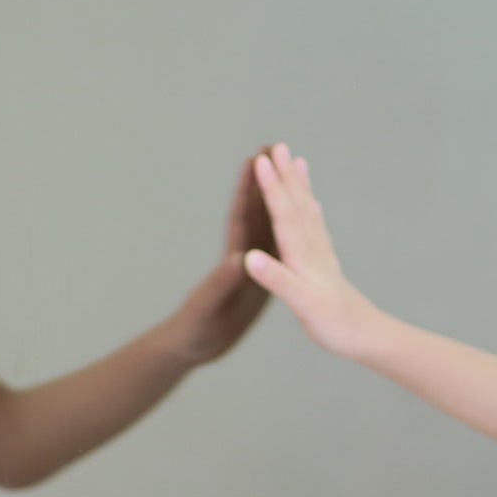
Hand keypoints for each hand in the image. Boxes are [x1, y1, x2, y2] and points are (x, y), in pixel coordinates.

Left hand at [159, 151, 275, 365]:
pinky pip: (278, 250)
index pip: (240, 216)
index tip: (257, 157)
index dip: (247, 188)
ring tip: (294, 174)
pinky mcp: (260, 281)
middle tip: (279, 148)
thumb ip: (222, 284)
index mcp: (230, 259)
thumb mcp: (208, 308)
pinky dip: (289, 235)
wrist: (194, 348)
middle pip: (256, 211)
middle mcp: (241, 255)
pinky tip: (303, 224)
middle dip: (266, 181)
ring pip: (270, 227)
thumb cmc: (195, 329)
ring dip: (280, 201)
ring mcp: (252, 266)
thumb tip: (237, 259)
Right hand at [241, 143, 385, 360]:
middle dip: (285, 175)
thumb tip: (251, 258)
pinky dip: (311, 210)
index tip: (261, 160)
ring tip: (297, 161)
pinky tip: (313, 204)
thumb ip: (278, 280)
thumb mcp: (302, 305)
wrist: (366, 336)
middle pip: (297, 204)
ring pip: (308, 211)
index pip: (283, 214)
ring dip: (300, 186)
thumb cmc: (334, 324)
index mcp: (302, 255)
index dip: (271, 187)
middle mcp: (313, 248)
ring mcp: (321, 254)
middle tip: (278, 145)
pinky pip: (316, 227)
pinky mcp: (326, 264)